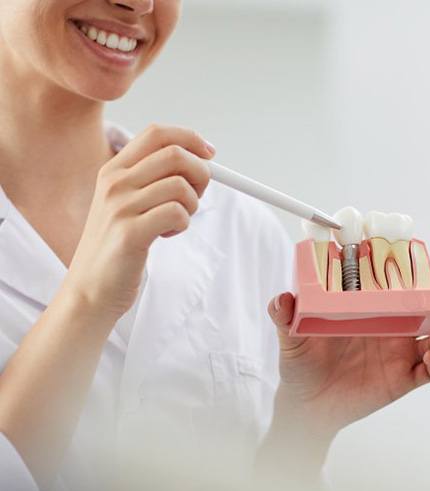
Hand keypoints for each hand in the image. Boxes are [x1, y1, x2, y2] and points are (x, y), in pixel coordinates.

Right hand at [64, 125, 214, 318]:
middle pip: (175, 155)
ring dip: (191, 205)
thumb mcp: (126, 204)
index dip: (190, 138)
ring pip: (180, 186)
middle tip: (195, 197)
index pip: (157, 133)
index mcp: (113, 170)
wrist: (90, 289)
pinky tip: (166, 235)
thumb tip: (199, 162)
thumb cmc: (116, 247)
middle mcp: (114, 182)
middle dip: (200, 174)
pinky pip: (177, 213)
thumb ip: (153, 181)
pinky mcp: (130, 233)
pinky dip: (183, 224)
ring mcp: (120, 207)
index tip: (209, 153)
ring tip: (175, 222)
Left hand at [268, 279, 429, 438]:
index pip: (394, 287)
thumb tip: (281, 298)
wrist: (307, 404)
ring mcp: (398, 353)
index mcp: (366, 311)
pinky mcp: (403, 378)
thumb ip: (285, 317)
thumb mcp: (291, 337)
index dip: (411, 275)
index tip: (420, 264)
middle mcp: (387, 328)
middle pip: (423, 308)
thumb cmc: (300, 364)